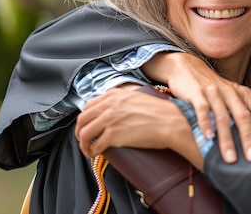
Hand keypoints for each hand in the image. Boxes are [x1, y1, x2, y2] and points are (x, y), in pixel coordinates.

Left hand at [75, 88, 203, 168]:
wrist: (171, 122)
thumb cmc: (160, 112)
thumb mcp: (137, 98)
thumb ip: (122, 100)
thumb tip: (113, 110)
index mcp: (114, 95)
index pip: (89, 106)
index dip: (85, 118)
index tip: (87, 125)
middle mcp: (109, 106)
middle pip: (82, 120)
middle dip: (80, 132)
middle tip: (84, 140)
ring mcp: (110, 120)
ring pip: (85, 134)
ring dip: (83, 144)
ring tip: (88, 150)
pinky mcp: (113, 135)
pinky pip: (96, 146)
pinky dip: (93, 152)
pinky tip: (97, 154)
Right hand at [143, 52, 250, 163]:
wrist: (188, 68)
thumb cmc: (216, 88)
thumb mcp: (237, 97)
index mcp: (243, 95)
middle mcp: (231, 92)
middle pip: (243, 116)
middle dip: (249, 138)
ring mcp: (214, 92)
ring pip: (223, 116)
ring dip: (227, 138)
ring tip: (230, 157)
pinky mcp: (197, 93)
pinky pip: (203, 109)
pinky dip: (206, 123)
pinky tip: (208, 137)